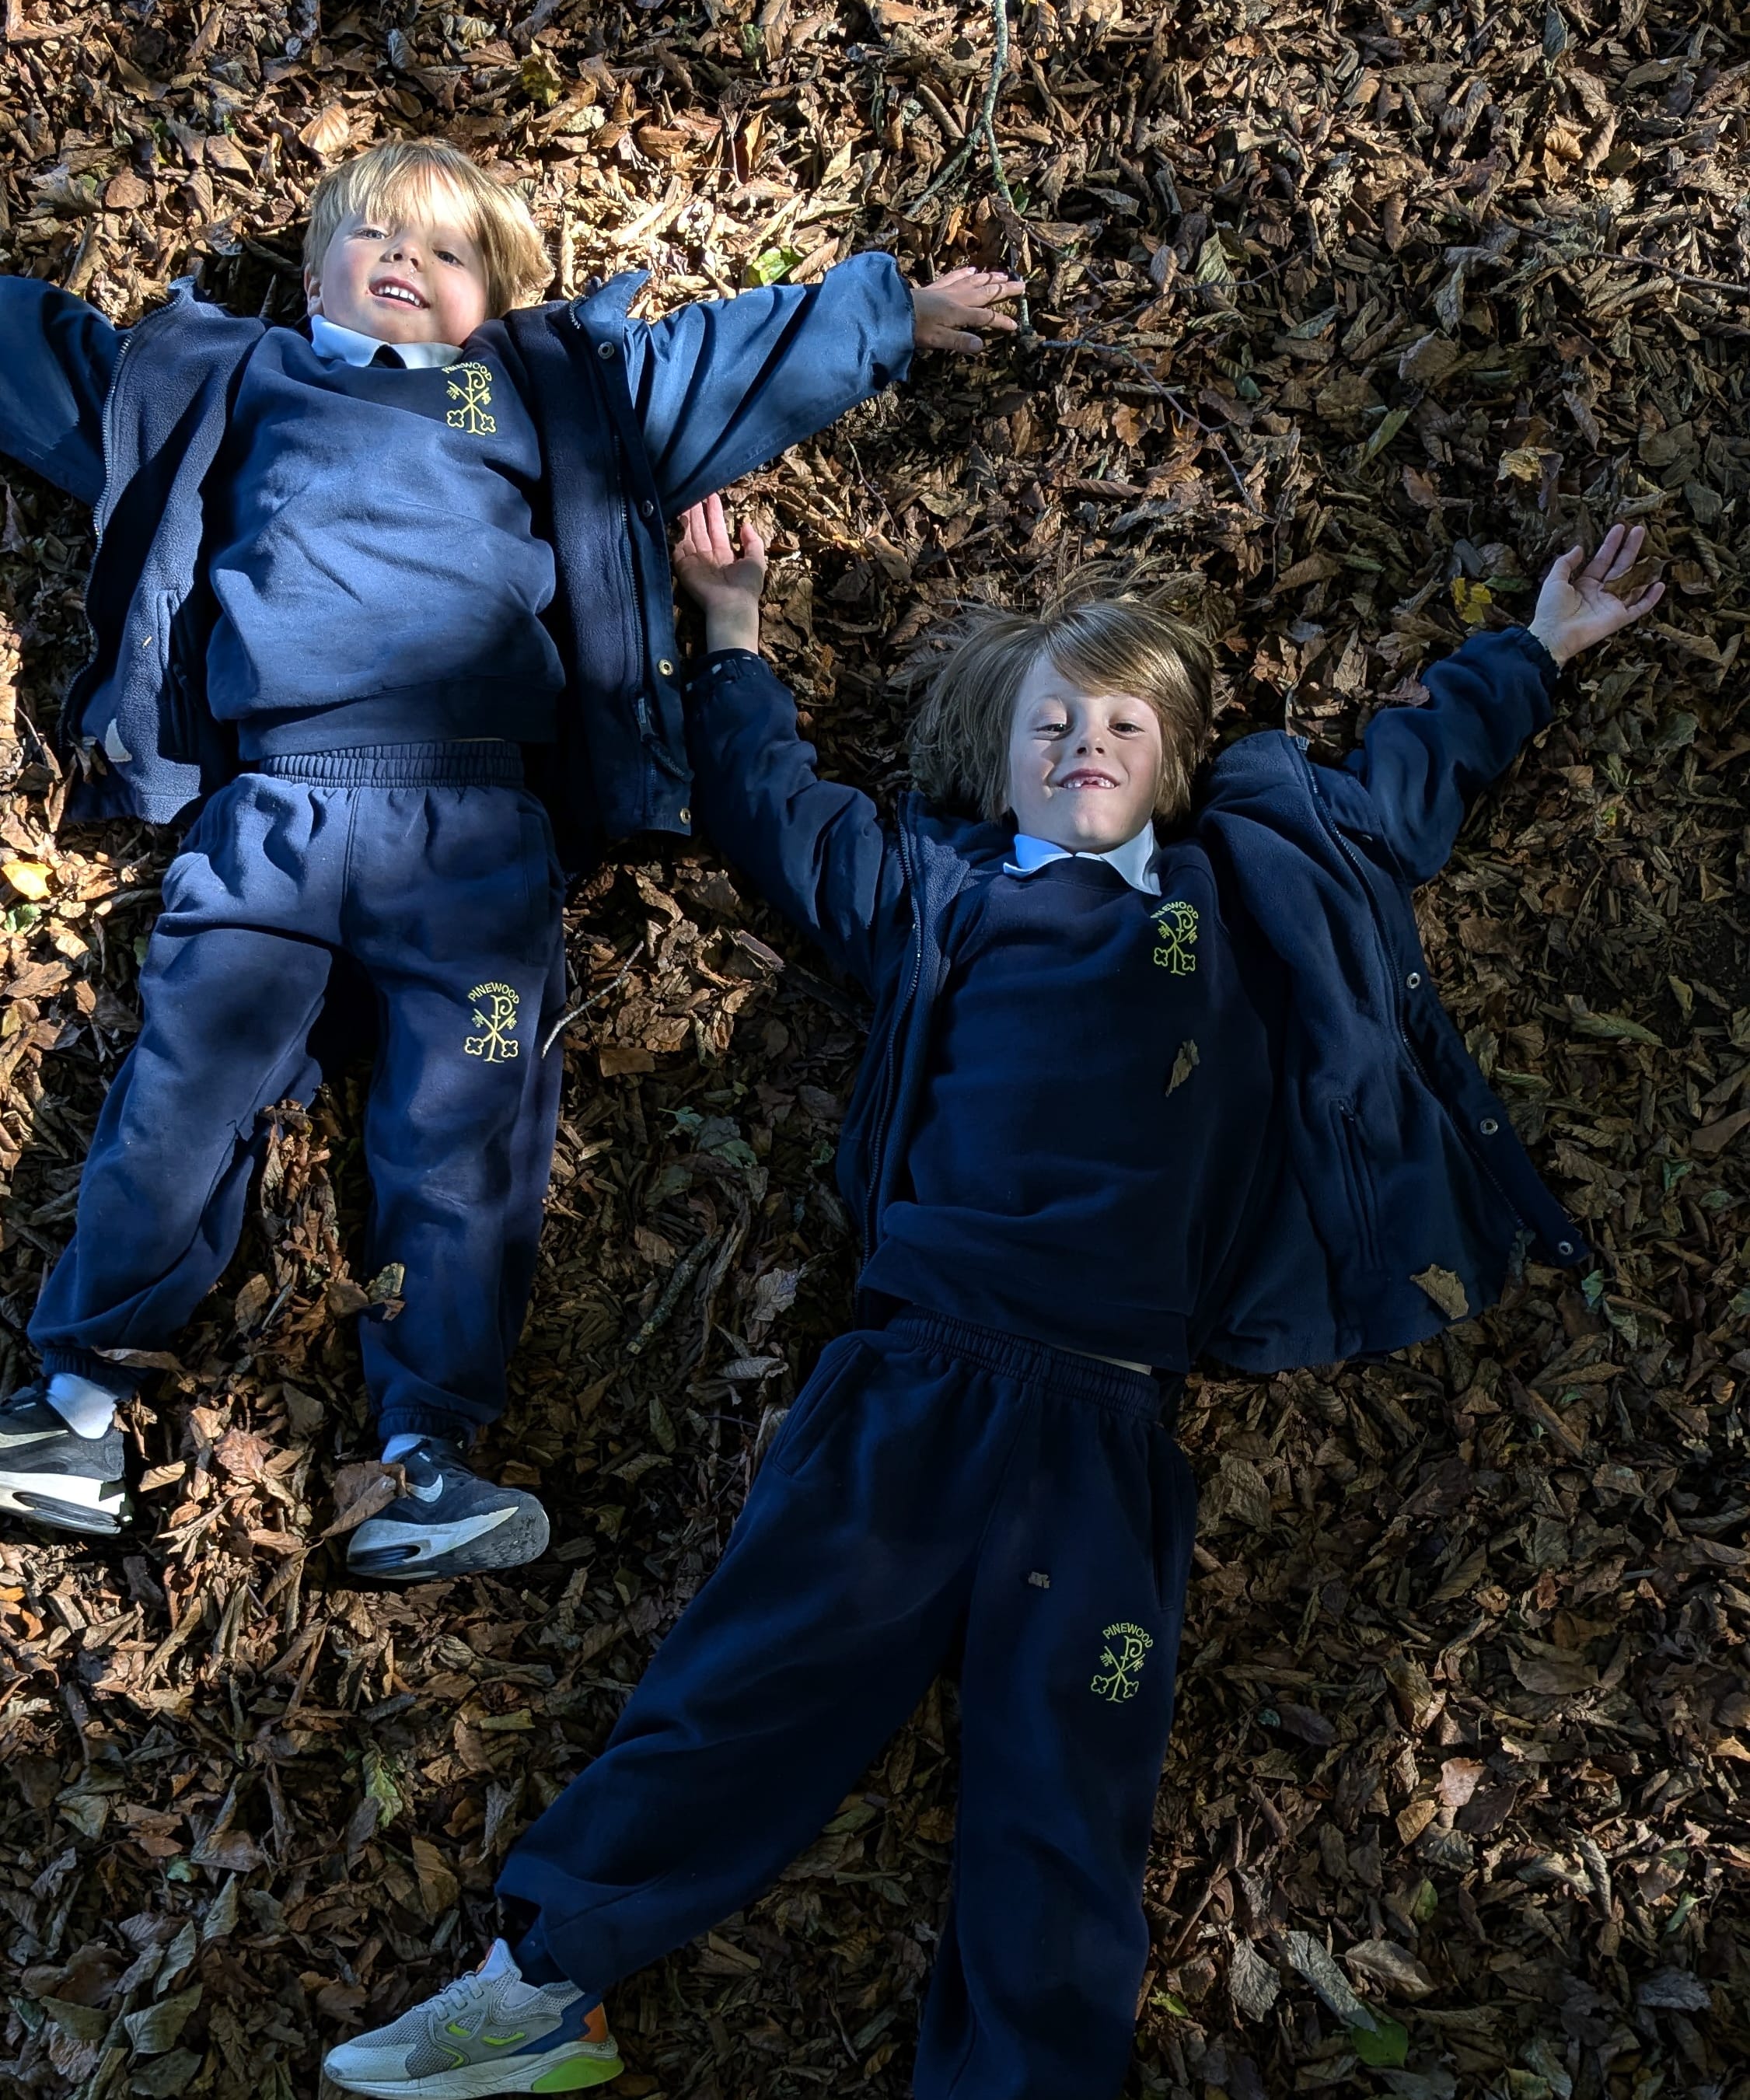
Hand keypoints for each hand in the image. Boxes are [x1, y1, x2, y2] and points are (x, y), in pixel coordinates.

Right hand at [675, 495, 767, 656]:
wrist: (731, 605)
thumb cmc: (746, 585)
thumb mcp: (757, 560)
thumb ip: (753, 542)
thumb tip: (746, 524)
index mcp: (725, 554)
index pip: (717, 529)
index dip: (715, 512)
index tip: (712, 494)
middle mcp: (708, 556)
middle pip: (701, 528)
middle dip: (698, 510)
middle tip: (695, 491)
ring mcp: (694, 561)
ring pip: (689, 534)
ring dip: (687, 517)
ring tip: (685, 497)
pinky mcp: (683, 567)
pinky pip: (677, 548)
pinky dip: (676, 533)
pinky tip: (674, 516)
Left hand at [910, 266, 1025, 353]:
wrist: (894, 310)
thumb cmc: (915, 328)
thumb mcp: (938, 340)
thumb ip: (960, 342)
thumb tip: (981, 345)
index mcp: (960, 313)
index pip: (986, 317)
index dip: (1001, 321)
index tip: (1015, 325)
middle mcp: (957, 298)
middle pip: (986, 293)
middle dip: (1004, 290)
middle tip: (1022, 285)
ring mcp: (947, 290)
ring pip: (974, 281)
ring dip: (990, 278)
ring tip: (1004, 274)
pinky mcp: (937, 286)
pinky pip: (955, 276)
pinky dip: (965, 272)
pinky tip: (972, 269)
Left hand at [1527, 523, 1663, 665]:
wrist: (1553, 635)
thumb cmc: (1550, 609)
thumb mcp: (1554, 580)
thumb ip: (1566, 563)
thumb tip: (1579, 548)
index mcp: (1586, 583)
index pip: (1602, 560)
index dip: (1611, 544)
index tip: (1620, 528)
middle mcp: (1601, 592)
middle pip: (1620, 566)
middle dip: (1630, 548)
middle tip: (1640, 529)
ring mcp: (1612, 605)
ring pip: (1633, 583)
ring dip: (1643, 569)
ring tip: (1654, 551)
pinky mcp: (1619, 618)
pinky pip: (1639, 608)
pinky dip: (1650, 598)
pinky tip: (1660, 585)